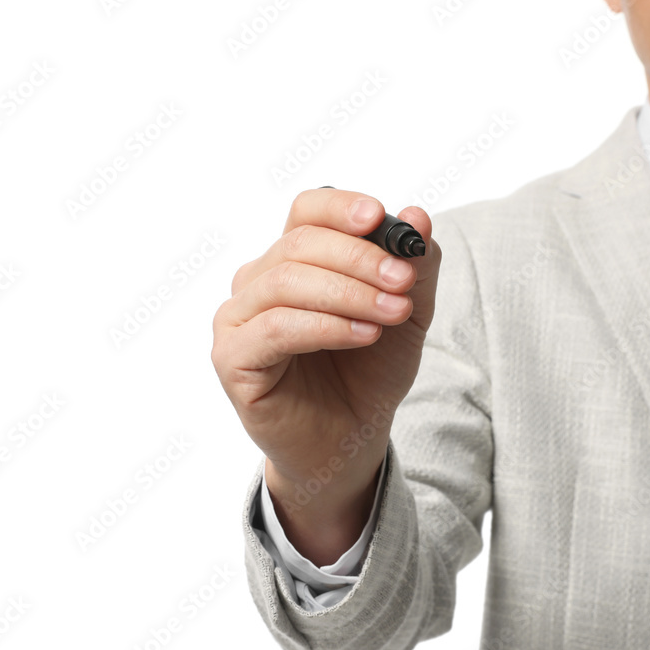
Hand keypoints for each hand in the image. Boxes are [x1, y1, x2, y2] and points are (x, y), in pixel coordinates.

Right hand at [212, 187, 440, 561]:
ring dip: (349, 293)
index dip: (340, 208)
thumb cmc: (368, 373)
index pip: (307, 211)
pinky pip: (275, 328)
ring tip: (393, 313)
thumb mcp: (405, 315)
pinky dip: (326, 326)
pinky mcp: (232, 359)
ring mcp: (237, 319)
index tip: (378, 218)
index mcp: (293, 259)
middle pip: (300, 243)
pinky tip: (364, 335)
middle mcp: (257, 281)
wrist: (350, 441)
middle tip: (404, 282)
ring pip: (287, 281)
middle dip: (360, 259)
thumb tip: (417, 216)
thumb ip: (414, 267)